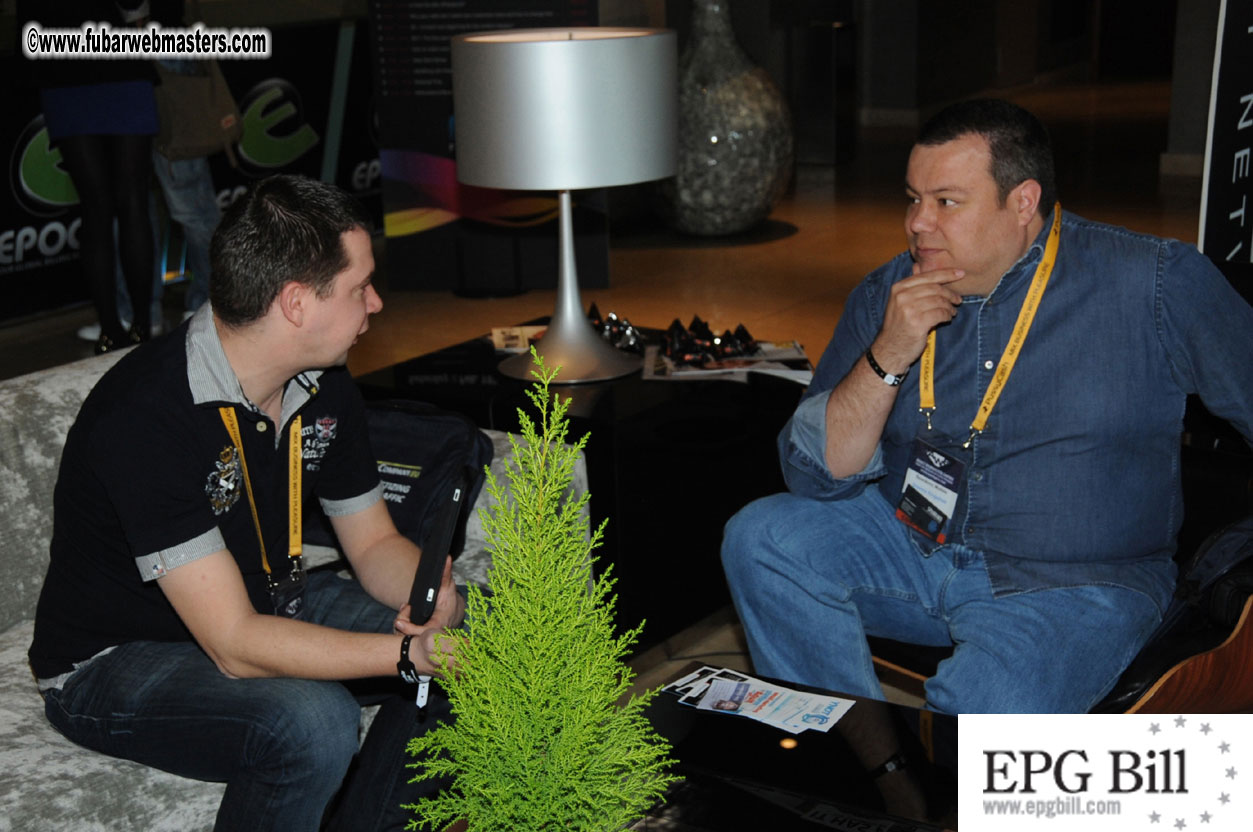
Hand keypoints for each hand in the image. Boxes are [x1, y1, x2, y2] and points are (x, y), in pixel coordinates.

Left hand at [394, 557, 463, 673]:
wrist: (452, 612)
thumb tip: (447, 558)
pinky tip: (406, 619)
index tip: (399, 622)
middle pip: (412, 638)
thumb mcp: (447, 585)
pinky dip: (403, 630)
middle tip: (401, 614)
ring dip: (402, 627)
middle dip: (402, 628)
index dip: (411, 629)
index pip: (426, 631)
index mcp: (441, 624)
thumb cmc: (449, 598)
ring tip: (406, 611)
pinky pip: (408, 640)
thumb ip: (446, 573)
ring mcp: (427, 640)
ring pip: (408, 640)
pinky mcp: (421, 642)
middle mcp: (435, 635)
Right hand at [872, 264, 964, 371]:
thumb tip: (917, 265)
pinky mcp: (917, 323)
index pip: (927, 276)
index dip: (946, 273)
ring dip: (950, 306)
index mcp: (899, 288)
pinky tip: (948, 318)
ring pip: (939, 301)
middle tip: (958, 299)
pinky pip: (940, 314)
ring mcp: (909, 310)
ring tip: (952, 311)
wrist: (889, 348)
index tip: (961, 273)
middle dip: (950, 293)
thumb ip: (911, 285)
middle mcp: (902, 296)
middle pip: (935, 288)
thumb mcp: (900, 301)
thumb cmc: (898, 324)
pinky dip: (947, 315)